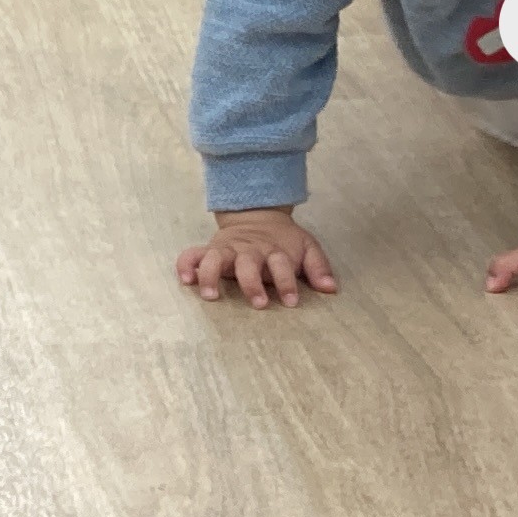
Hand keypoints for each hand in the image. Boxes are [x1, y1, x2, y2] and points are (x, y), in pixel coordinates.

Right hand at [176, 207, 338, 308]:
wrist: (258, 213)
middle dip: (252, 283)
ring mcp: (227, 249)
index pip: (281, 265)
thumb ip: (318, 267)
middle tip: (259, 303)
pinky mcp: (210, 249)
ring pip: (215, 258)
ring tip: (210, 296)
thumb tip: (331, 289)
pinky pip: (192, 255)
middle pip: (247, 263)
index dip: (286, 282)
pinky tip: (186, 281)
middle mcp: (249, 250)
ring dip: (211, 275)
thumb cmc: (283, 240)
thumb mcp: (306, 247)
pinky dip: (186, 265)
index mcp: (273, 250)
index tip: (291, 302)